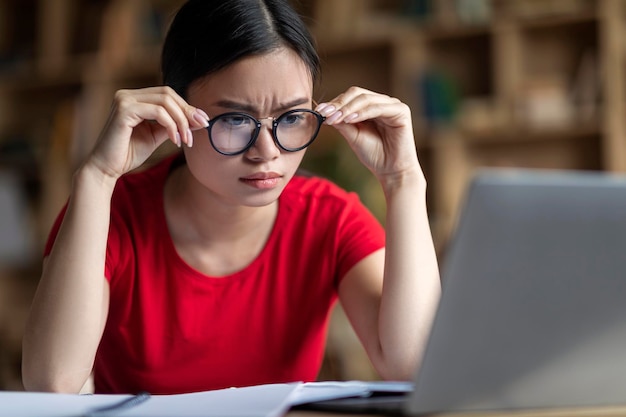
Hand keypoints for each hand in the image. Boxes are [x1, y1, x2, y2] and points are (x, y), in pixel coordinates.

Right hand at [87, 86, 208, 178]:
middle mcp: (127, 95)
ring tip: (186, 140)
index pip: (167, 94)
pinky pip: (158, 112)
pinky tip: (175, 140)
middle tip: (200, 128)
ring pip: (165, 101)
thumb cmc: (128, 153)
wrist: (107, 168)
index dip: (187, 106)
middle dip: (187, 112)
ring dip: (181, 121)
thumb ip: (174, 125)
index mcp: (134, 98)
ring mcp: (124, 100)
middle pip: (168, 94)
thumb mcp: (157, 136)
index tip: (203, 122)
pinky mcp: (124, 110)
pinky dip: (171, 125)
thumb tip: (198, 119)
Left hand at [315, 87, 421, 183]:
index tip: (319, 111)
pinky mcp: (401, 111)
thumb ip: (341, 122)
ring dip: (348, 108)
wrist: (391, 171)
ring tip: (335, 118)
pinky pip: (378, 108)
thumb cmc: (374, 154)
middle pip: (357, 93)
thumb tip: (324, 111)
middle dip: (339, 104)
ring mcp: (392, 105)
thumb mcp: (352, 136)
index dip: (334, 102)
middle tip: (325, 113)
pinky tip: (350, 119)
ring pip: (366, 99)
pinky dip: (362, 112)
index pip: (350, 97)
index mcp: (371, 106)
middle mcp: (382, 102)